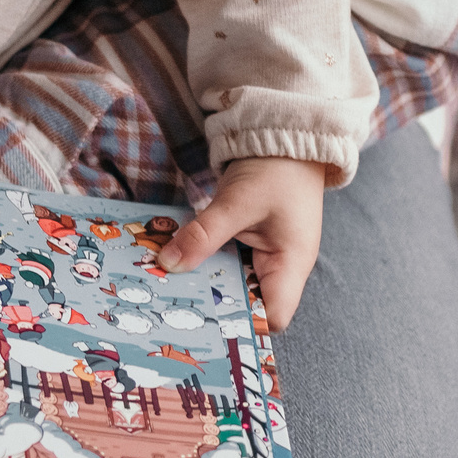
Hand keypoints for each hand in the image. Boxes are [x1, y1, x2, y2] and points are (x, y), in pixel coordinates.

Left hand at [159, 156, 330, 329]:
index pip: (272, 316)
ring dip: (208, 282)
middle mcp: (282, 268)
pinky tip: (182, 259)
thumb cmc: (275, 170)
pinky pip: (230, 262)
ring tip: (170, 285)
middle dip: (215, 304)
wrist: (286, 136)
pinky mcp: (254, 242)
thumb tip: (167, 264)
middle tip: (174, 302)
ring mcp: (268, 256)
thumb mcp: (235, 203)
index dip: (243, 322)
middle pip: (250, 304)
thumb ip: (203, 235)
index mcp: (291, 265)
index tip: (203, 318)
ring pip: (235, 283)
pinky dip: (209, 262)